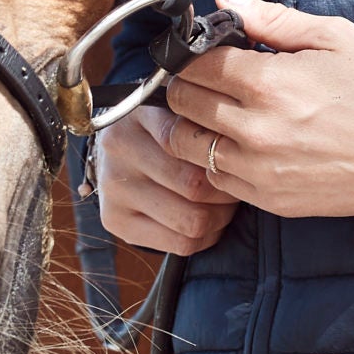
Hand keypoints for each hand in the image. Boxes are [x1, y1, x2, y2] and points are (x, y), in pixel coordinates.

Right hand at [92, 99, 238, 256]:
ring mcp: (112, 187)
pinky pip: (180, 243)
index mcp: (139, 113)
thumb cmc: (162, 129)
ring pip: (192, 220)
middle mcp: (119, 149)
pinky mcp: (115, 220)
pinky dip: (205, 237)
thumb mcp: (178, 110)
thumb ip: (203, 118)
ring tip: (225, 204)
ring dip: (220, 217)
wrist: (119, 150)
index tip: (237, 158)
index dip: (223, 156)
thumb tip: (240, 141)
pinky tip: (207, 221)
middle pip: (195, 186)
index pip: (190, 142)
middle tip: (237, 186)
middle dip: (226, 191)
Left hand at [159, 0, 353, 221]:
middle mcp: (255, 130)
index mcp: (268, 82)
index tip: (203, 53)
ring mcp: (259, 170)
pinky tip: (237, 145)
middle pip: (184, 104)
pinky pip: (214, 179)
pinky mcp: (269, 200)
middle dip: (187, 86)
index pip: (195, 65)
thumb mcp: (333, 37)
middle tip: (207, 80)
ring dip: (192, 126)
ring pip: (188, 146)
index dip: (193, 54)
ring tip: (215, 114)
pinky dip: (214, 160)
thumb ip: (271, 18)